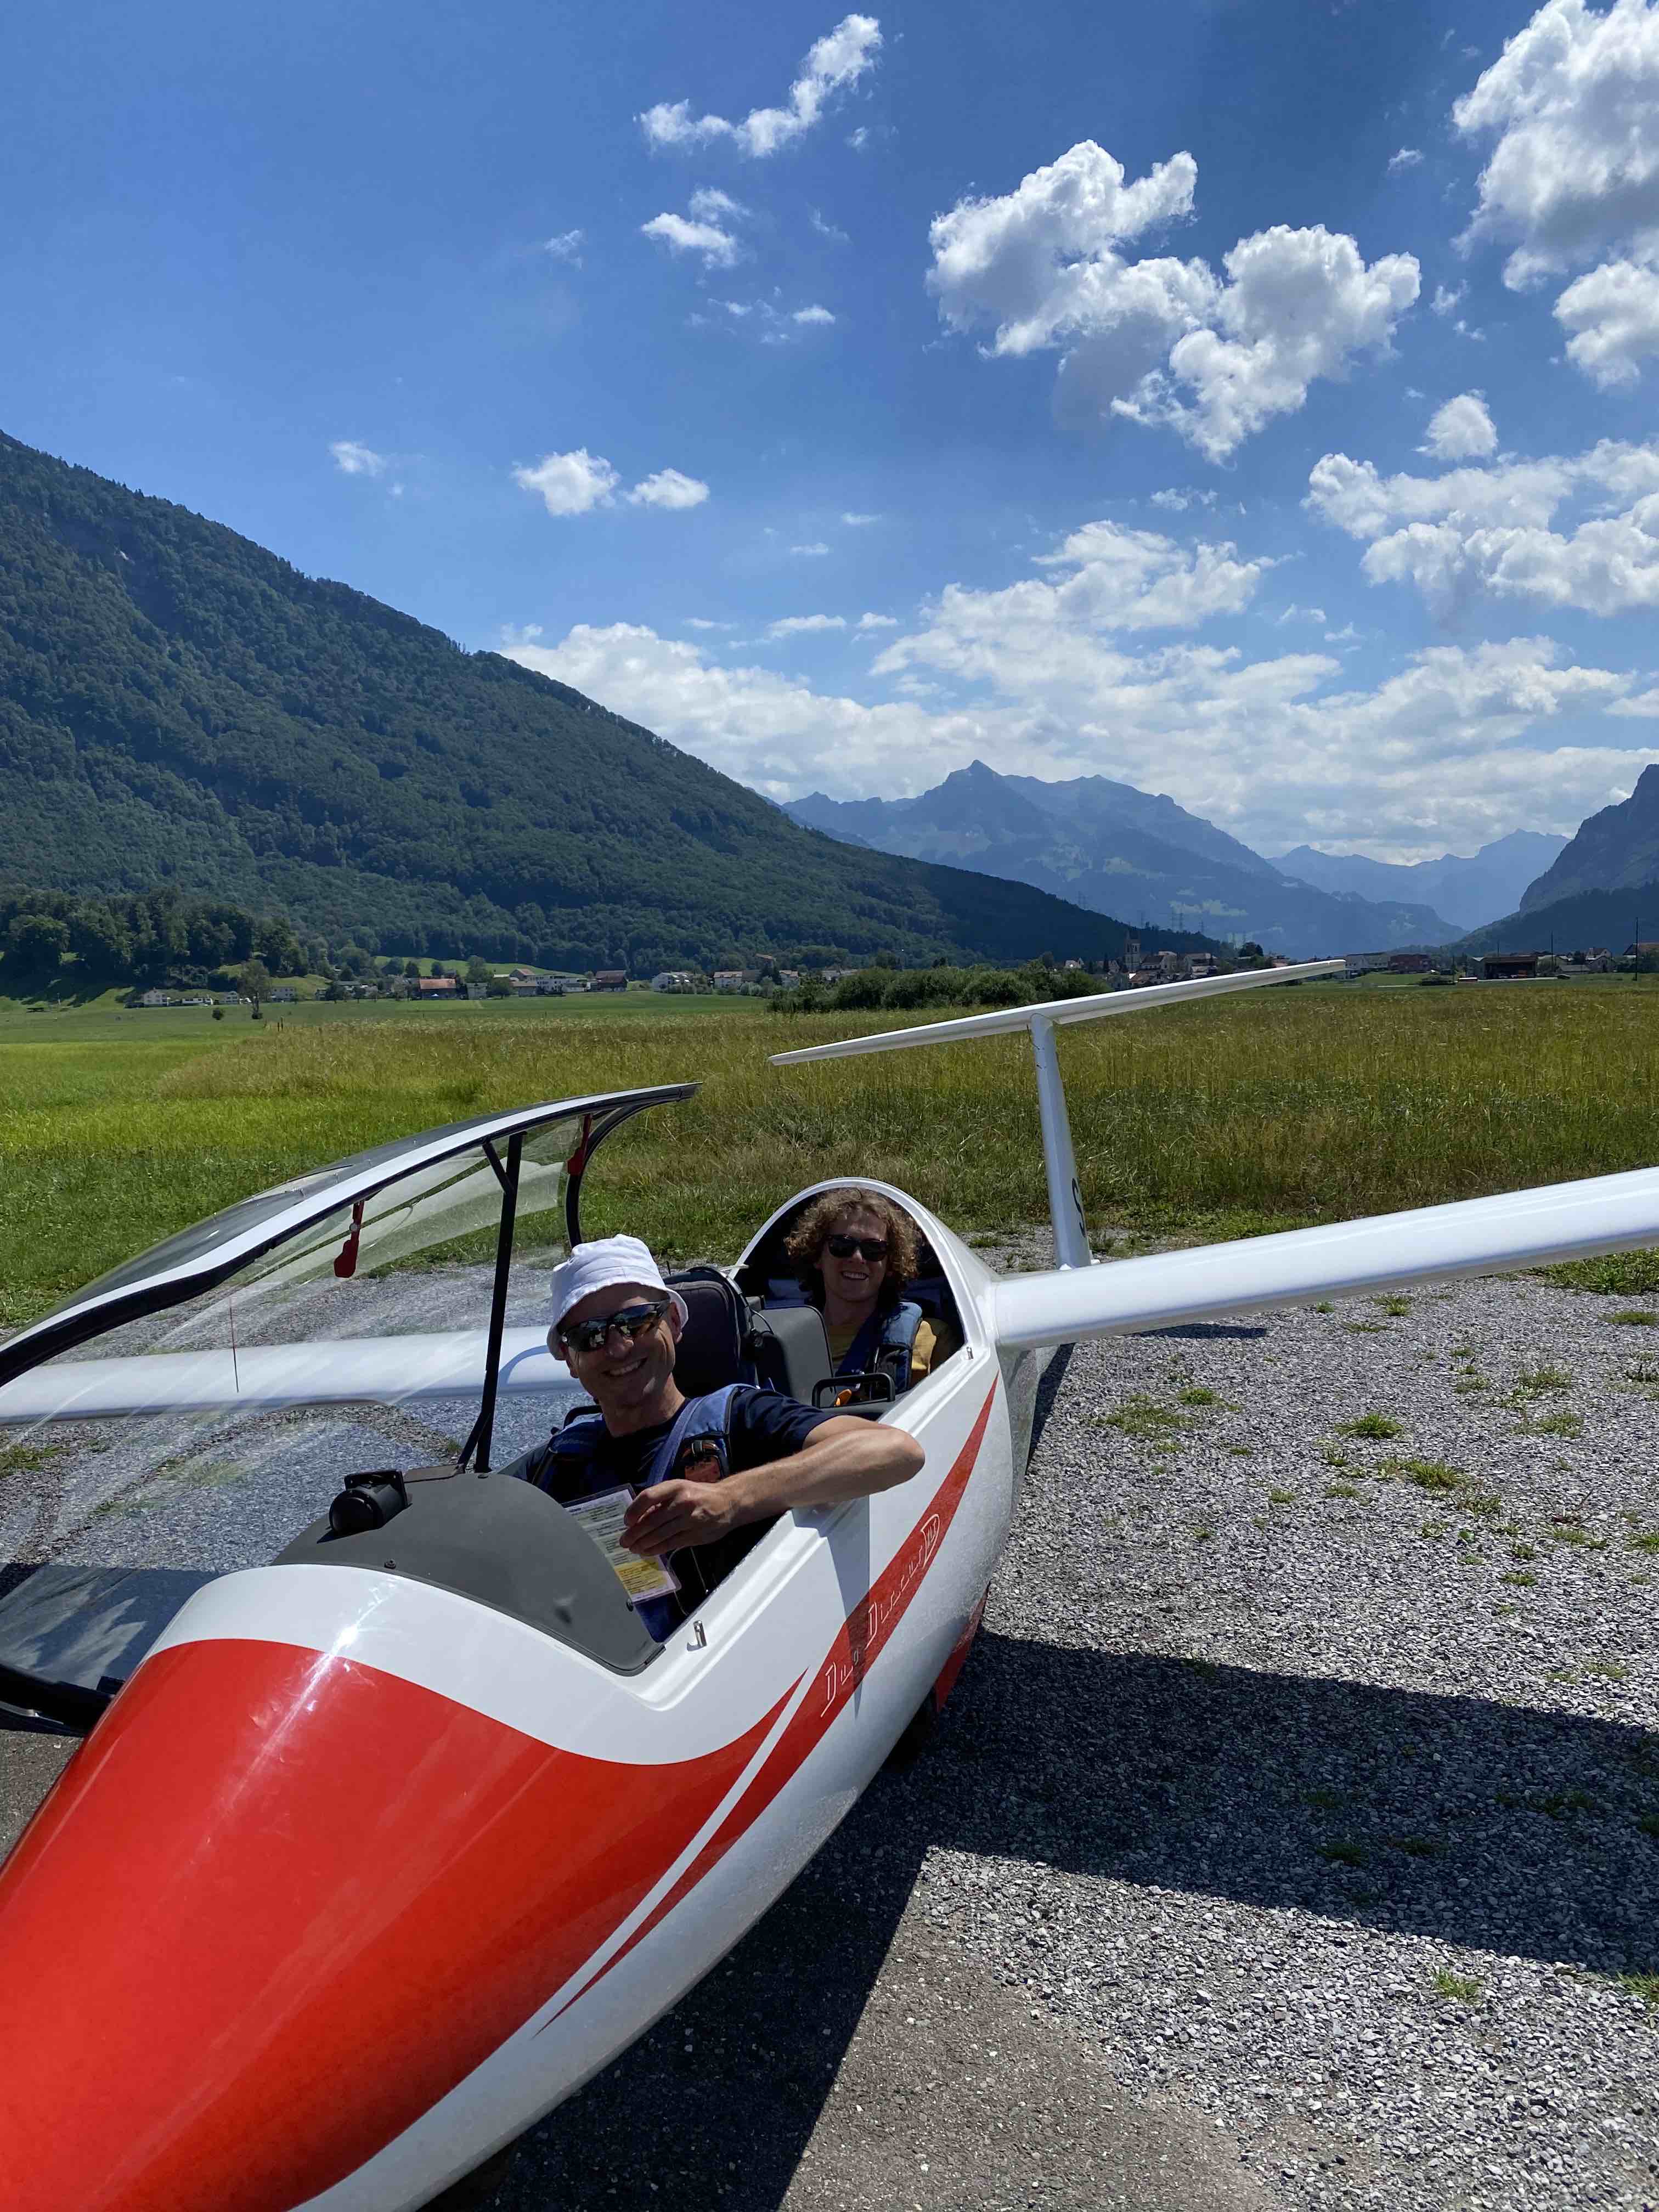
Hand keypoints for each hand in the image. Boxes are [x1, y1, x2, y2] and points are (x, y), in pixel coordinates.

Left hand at [622, 1478, 741, 1555]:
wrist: (729, 1502)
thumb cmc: (699, 1495)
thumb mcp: (681, 1489)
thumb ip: (661, 1501)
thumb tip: (638, 1518)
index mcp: (676, 1486)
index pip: (649, 1497)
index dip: (634, 1510)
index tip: (626, 1521)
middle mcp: (682, 1501)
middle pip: (652, 1520)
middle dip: (634, 1533)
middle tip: (623, 1541)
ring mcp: (690, 1519)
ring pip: (660, 1535)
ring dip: (643, 1544)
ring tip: (632, 1548)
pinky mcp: (695, 1534)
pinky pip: (670, 1544)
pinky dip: (656, 1549)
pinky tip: (646, 1551)